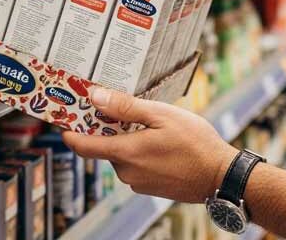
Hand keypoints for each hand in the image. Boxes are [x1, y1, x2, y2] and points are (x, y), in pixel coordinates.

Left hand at [63, 86, 237, 203]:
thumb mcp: (162, 115)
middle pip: (105, 146)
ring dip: (129, 139)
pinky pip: (136, 165)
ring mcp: (138, 182)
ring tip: (153, 125)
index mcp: (125, 153)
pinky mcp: (149, 187)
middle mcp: (126, 172)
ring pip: (122, 155)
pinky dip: (141, 151)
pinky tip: (161, 142)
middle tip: (126, 108)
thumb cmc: (195, 143)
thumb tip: (96, 97)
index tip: (65, 118)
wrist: (221, 176)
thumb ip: (126, 107)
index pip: (82, 146)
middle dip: (111, 128)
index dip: (69, 131)